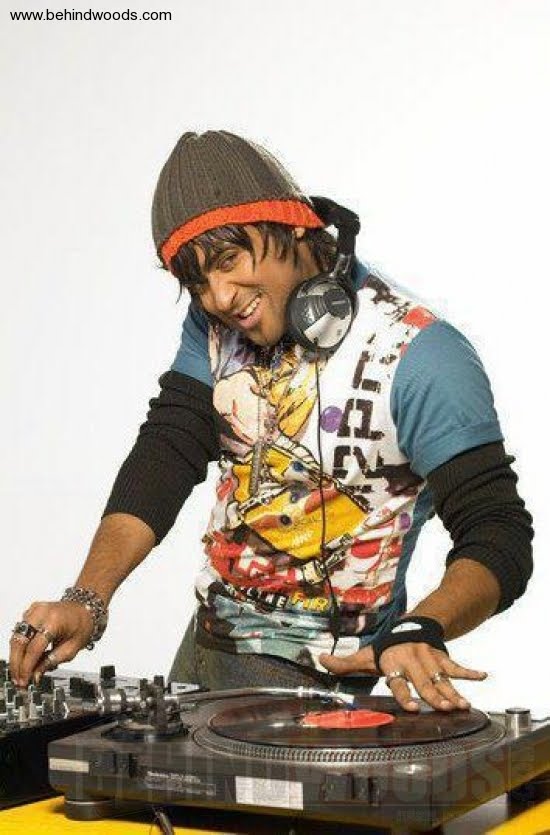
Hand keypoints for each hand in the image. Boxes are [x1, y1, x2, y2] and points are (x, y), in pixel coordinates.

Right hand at [9, 601, 93, 686]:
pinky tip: (24, 658)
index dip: (27, 667)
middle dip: (16, 664)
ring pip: (16, 637)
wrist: (85, 609)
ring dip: (16, 657)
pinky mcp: (31, 611)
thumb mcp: (72, 648)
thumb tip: (35, 674)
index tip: (24, 680)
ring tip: (19, 672)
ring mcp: (35, 610)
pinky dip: (20, 646)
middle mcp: (42, 612)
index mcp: (55, 620)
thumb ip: (52, 661)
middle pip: (20, 642)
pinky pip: (20, 631)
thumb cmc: (82, 625)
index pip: (34, 648)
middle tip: (18, 679)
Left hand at [319, 643, 486, 711]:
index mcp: (392, 662)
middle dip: (434, 696)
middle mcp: (411, 659)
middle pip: (423, 681)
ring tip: (464, 705)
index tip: (410, 708)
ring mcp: (429, 658)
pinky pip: (456, 665)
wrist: (409, 626)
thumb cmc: (386, 648)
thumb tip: (320, 661)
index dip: (404, 693)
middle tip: (445, 710)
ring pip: (442, 677)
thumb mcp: (366, 655)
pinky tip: (483, 676)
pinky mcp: (442, 657)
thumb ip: (345, 663)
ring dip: (453, 691)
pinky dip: (469, 671)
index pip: (398, 681)